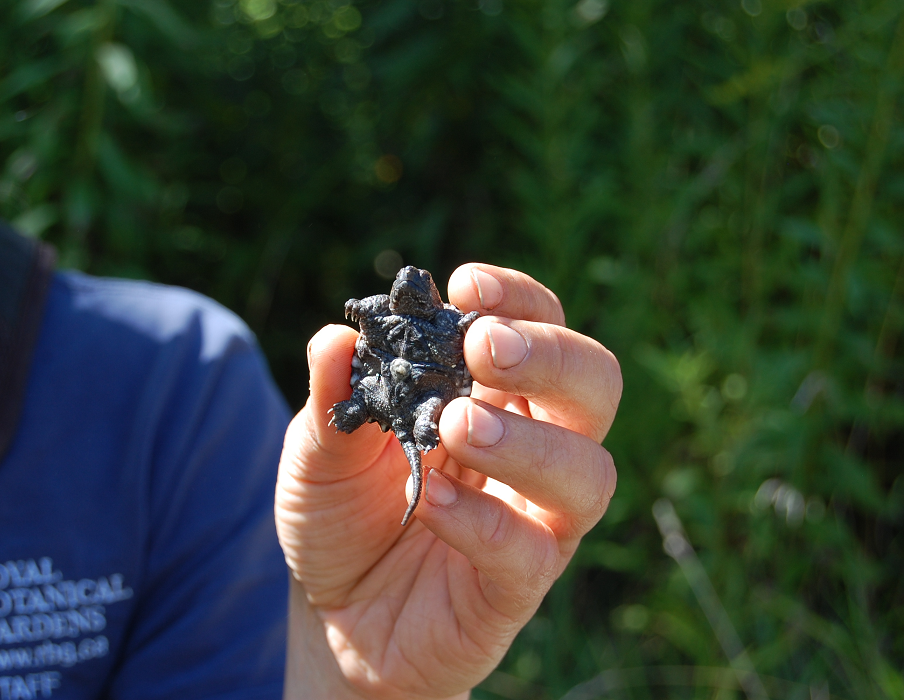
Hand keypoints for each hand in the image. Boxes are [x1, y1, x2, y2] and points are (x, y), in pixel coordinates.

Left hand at [276, 264, 621, 698]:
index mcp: (493, 394)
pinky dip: (482, 520)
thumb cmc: (341, 515)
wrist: (334, 613)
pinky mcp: (518, 585)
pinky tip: (430, 500)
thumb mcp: (319, 452)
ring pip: (588, 471)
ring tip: (457, 426)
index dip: (519, 299)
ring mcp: (533, 517)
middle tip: (483, 348)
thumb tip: (336, 339)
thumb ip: (332, 401)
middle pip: (595, 384)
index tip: (467, 286)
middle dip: (550, 354)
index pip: (541, 325)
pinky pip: (531, 551)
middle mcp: (532, 446)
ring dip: (528, 441)